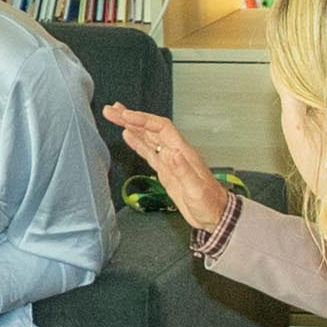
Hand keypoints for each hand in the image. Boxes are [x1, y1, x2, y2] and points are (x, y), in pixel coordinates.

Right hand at [100, 104, 231, 235]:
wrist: (215, 215)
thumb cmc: (209, 204)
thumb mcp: (197, 190)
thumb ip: (184, 171)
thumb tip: (172, 153)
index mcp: (183, 153)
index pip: (161, 128)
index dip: (143, 120)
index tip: (125, 116)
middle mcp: (175, 152)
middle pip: (151, 129)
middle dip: (131, 119)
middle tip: (111, 110)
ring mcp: (169, 161)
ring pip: (148, 138)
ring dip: (131, 126)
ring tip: (114, 116)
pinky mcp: (165, 170)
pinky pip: (148, 152)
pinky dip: (137, 142)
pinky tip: (127, 135)